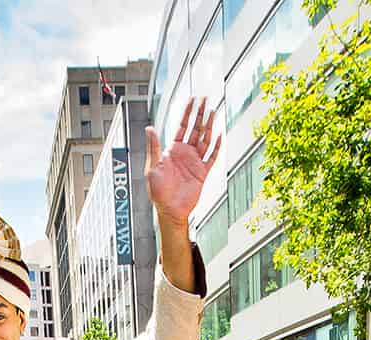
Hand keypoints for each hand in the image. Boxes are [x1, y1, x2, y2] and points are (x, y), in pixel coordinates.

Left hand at [145, 98, 221, 224]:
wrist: (169, 209)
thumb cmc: (158, 191)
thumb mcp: (153, 166)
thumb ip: (154, 147)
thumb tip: (149, 128)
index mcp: (173, 150)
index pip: (182, 126)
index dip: (187, 112)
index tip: (192, 99)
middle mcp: (185, 153)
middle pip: (196, 128)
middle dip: (200, 113)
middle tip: (206, 99)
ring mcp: (195, 161)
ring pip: (205, 139)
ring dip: (209, 125)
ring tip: (213, 111)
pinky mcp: (203, 172)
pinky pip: (212, 157)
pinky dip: (217, 146)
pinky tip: (220, 135)